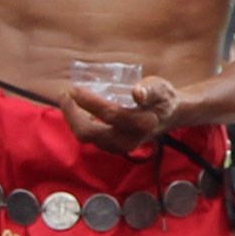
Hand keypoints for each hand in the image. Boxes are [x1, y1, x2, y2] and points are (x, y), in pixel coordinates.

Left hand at [62, 73, 179, 153]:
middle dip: (72, 114)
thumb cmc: (163, 98)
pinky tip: (76, 110)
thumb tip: (137, 93)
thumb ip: (150, 90)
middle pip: (91, 133)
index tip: (74, 88)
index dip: (89, 102)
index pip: (109, 115)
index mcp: (141, 125)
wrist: (170, 115)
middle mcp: (129, 140)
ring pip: (87, 138)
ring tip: (67, 99)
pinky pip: (90, 138)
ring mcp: (120, 147)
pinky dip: (79, 124)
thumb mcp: (161, 89)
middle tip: (64, 94)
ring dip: (73, 119)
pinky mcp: (113, 147)